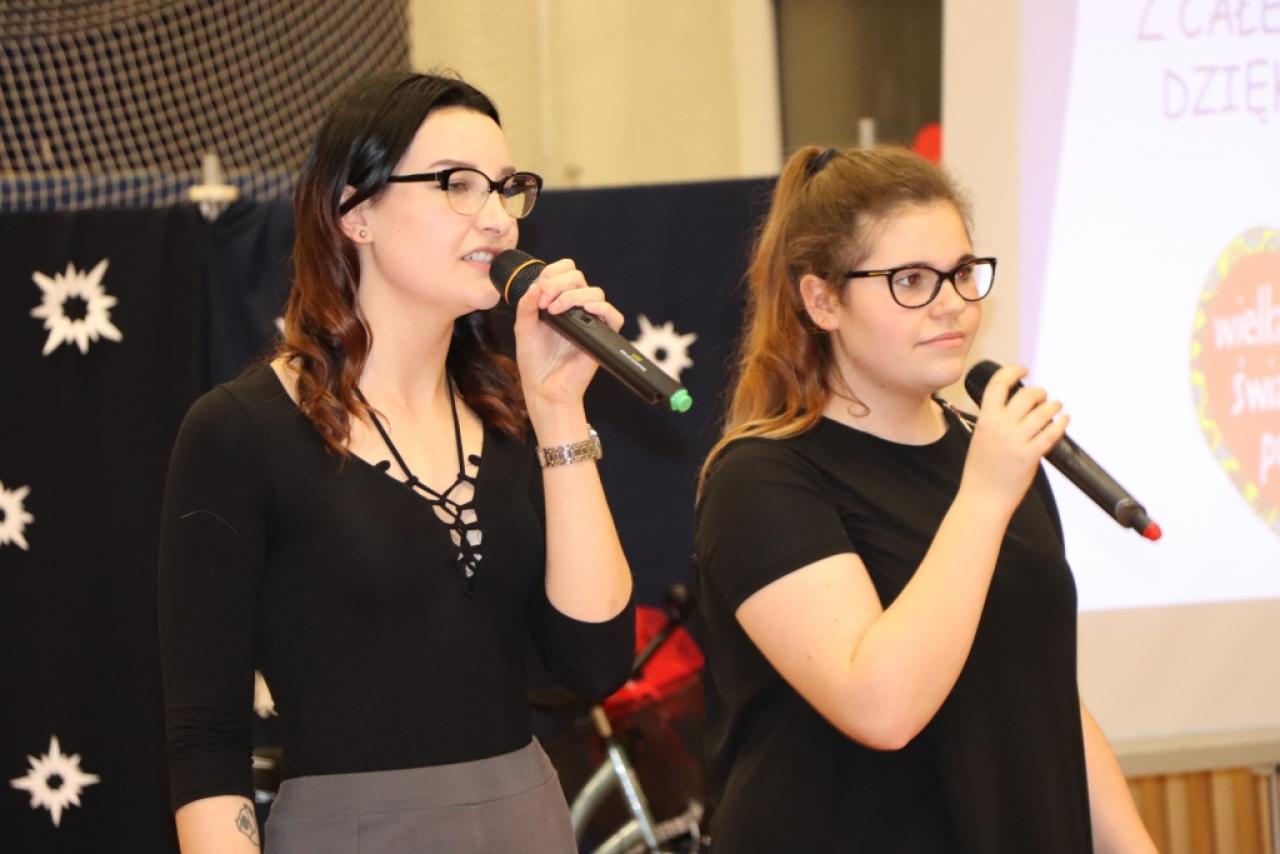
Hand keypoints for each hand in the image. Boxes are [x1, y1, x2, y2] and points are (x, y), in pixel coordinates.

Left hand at [512, 258, 624, 413]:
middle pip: (579, 277)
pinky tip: (584, 310)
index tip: (539, 291)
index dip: (553, 273)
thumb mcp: (523, 328)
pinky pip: (613, 316)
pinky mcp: (602, 336)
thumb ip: (527, 305)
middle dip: (559, 284)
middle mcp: (575, 309)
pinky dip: (602, 308)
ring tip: (556, 310)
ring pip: (595, 292)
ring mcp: (590, 321)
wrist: (543, 388)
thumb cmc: (534, 361)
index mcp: (558, 302)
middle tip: (545, 302)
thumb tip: (536, 285)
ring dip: (573, 295)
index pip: (565, 272)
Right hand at [959, 364, 1068, 515]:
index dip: (1012, 371)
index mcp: (985, 420)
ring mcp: (1016, 441)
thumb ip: (994, 421)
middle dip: (1039, 392)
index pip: (998, 385)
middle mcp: (1000, 427)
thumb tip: (1014, 407)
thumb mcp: (979, 438)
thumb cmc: (980, 472)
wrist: (982, 498)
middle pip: (1026, 396)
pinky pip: (1051, 433)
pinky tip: (1063, 420)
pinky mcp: (1030, 455)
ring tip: (1055, 406)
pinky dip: (1060, 423)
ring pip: (1042, 412)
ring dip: (1053, 405)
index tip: (1022, 370)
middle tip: (1043, 396)